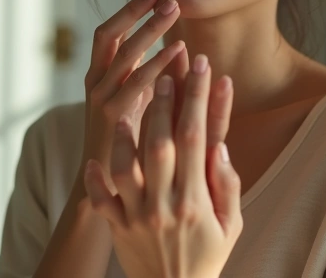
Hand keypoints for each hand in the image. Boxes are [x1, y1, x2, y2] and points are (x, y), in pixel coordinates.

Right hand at [78, 0, 186, 194]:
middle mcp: (94, 83)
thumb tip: (165, 49)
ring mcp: (100, 99)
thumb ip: (142, 79)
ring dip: (148, 28)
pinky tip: (178, 50)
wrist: (107, 188)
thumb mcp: (132, 105)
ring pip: (123, 52)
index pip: (107, 33)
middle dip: (135, 11)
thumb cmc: (125, 147)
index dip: (127, 10)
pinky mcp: (112, 117)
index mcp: (96, 78)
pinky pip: (136, 81)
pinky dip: (157, 61)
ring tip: (172, 11)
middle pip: (109, 34)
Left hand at [84, 55, 242, 277]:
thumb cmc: (208, 257)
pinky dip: (94, 180)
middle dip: (162, 103)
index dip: (198, 99)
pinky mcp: (118, 228)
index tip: (202, 68)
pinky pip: (100, 201)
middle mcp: (165, 205)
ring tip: (126, 106)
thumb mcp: (232, 225)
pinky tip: (92, 160)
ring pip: (125, 167)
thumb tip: (218, 144)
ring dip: (124, 135)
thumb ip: (227, 185)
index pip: (197, 138)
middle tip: (163, 69)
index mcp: (196, 201)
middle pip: (160, 143)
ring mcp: (138, 217)